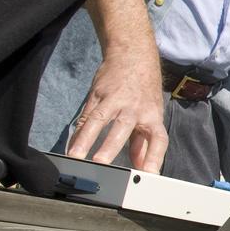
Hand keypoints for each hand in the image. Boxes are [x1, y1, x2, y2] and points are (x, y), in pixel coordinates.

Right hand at [66, 50, 167, 171]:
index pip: (158, 138)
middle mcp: (134, 108)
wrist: (134, 56)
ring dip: (86, 139)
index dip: (155, 156)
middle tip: (101, 164)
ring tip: (77, 156)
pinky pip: (86, 115)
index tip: (149, 174)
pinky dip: (78, 132)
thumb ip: (144, 142)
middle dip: (111, 147)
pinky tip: (71, 146)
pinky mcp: (98, 94)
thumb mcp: (151, 114)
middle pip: (123, 128)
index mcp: (152, 116)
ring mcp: (115, 100)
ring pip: (99, 120)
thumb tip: (142, 168)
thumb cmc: (144, 91)